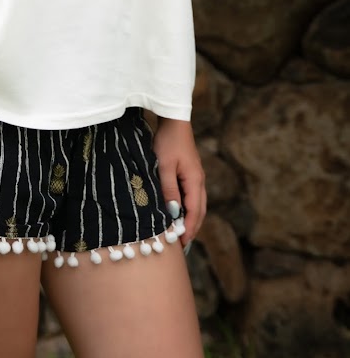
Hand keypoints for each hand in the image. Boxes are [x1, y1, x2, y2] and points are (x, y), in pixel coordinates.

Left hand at [153, 118, 205, 246]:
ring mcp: (197, 177)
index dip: (188, 228)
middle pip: (199, 211)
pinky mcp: (191, 173)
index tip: (180, 242)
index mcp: (195, 181)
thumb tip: (173, 213)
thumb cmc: (168, 142)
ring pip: (197, 204)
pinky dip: (189, 208)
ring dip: (191, 219)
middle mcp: (199, 181)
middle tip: (181, 244)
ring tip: (181, 233)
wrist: (174, 121)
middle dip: (192, 228)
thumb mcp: (164, 166)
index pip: (194, 211)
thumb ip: (169, 190)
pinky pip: (193, 196)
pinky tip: (179, 212)